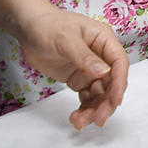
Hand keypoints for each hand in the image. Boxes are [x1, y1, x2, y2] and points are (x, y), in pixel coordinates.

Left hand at [15, 7, 128, 130]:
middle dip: (106, 102)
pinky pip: (86, 97)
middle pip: (111, 83)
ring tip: (79, 122)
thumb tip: (104, 73)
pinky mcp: (78, 79)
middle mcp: (101, 56)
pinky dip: (84, 108)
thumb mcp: (66, 39)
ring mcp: (90, 69)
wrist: (28, 28)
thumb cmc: (49, 26)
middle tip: (98, 119)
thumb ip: (85, 57)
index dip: (119, 83)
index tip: (114, 101)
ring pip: (100, 94)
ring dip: (94, 109)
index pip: (119, 64)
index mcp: (104, 41)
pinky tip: (75, 117)